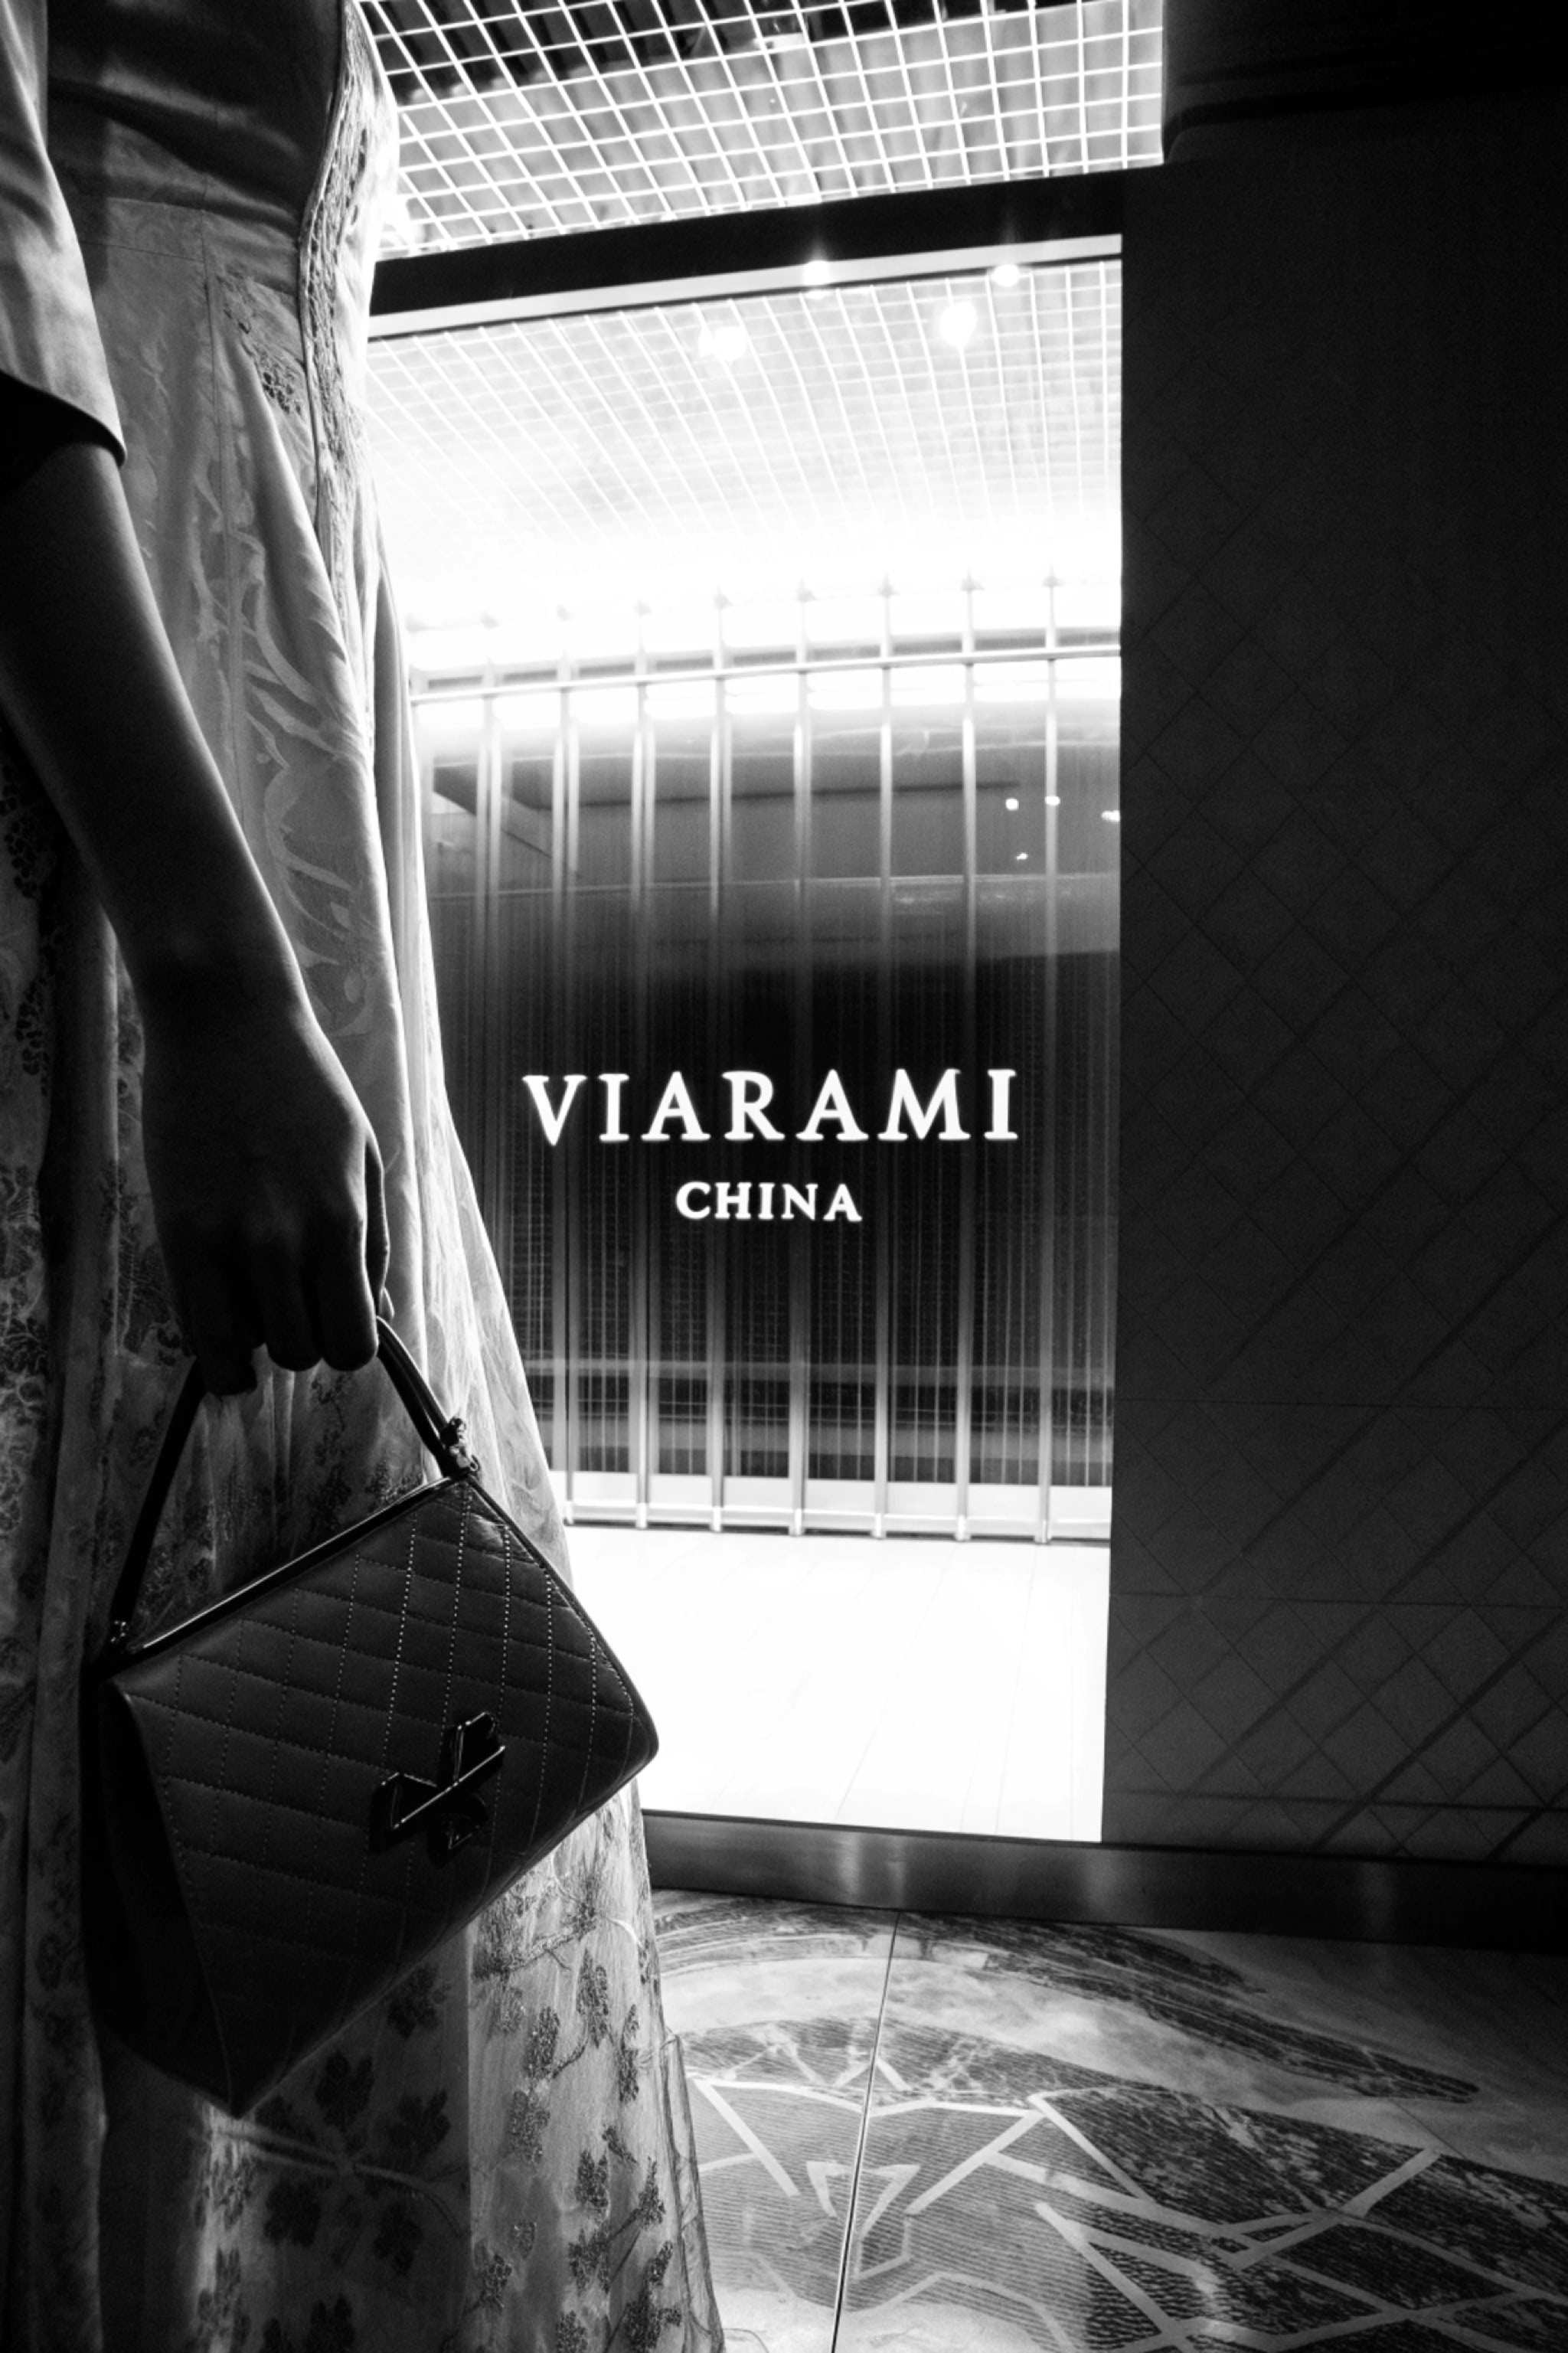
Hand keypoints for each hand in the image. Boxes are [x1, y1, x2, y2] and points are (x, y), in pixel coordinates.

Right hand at [140, 987, 389, 1393]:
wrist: (227, 1022)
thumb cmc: (308, 1086)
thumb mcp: (363, 1158)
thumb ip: (373, 1245)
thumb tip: (383, 1316)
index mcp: (343, 1222)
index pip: (354, 1342)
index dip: (347, 1344)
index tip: (335, 1321)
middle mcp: (285, 1242)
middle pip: (299, 1353)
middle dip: (301, 1341)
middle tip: (292, 1305)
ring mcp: (225, 1240)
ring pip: (240, 1349)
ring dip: (251, 1342)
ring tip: (252, 1305)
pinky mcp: (175, 1231)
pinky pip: (191, 1321)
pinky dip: (209, 1334)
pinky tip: (219, 1307)